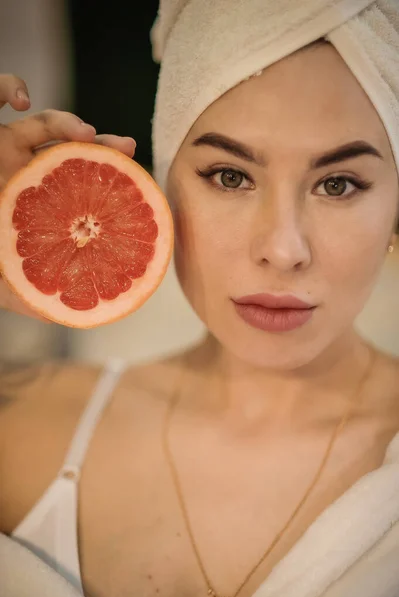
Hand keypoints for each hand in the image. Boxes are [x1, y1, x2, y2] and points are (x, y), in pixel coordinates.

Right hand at [0, 73, 136, 321]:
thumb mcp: (1, 285)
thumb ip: (31, 298)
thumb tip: (73, 320)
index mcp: (38, 200)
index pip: (81, 183)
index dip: (109, 179)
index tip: (136, 181)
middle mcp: (25, 171)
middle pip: (72, 151)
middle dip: (101, 144)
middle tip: (126, 148)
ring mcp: (2, 146)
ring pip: (43, 122)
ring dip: (66, 120)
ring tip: (82, 134)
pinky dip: (7, 86)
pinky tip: (21, 101)